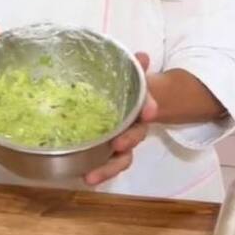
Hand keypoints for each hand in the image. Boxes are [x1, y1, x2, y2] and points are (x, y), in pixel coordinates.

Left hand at [83, 51, 158, 185]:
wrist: (123, 104)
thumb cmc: (121, 88)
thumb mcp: (125, 76)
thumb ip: (133, 68)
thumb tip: (142, 56)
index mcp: (137, 106)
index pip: (146, 105)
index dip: (148, 107)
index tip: (150, 111)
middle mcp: (132, 127)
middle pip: (135, 137)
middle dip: (129, 140)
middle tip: (119, 144)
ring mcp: (120, 143)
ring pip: (121, 159)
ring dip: (108, 169)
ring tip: (91, 177)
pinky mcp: (107, 154)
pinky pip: (106, 166)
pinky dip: (99, 173)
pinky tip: (85, 178)